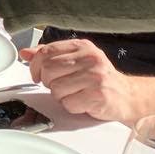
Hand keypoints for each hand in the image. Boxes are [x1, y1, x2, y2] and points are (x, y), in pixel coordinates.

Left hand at [20, 40, 153, 123]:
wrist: (128, 96)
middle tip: (60, 86)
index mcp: (82, 47)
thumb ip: (50, 56)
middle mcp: (90, 58)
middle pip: (48, 70)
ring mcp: (95, 76)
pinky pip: (68, 103)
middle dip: (48, 82)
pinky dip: (71, 106)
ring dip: (60, 96)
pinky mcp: (98, 95)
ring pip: (56, 88)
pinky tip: (82, 102)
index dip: (35, 66)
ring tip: (74, 93)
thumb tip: (25, 53)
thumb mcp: (76, 61)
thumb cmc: (98, 79)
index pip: (46, 52)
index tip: (37, 75)